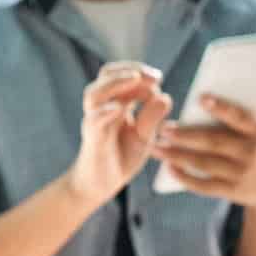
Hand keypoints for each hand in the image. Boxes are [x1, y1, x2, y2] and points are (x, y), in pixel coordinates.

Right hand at [68, 61, 173, 206]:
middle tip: (153, 77)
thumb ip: (152, 117)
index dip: (141, 73)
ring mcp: (95, 122)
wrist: (99, 184)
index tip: (157, 79)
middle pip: (106, 75)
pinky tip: (118, 108)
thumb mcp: (144, 136)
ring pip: (95, 93)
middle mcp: (102, 108)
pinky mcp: (92, 139)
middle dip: (129, 70)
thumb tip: (164, 96)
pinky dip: (104, 112)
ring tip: (134, 79)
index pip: (124, 75)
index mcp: (117, 103)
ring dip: (115, 82)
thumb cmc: (121, 157)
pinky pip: (93, 121)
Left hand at [152, 76, 255, 206]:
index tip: (200, 99)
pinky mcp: (230, 191)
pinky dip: (185, 178)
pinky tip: (168, 168)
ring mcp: (241, 173)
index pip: (239, 117)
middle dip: (186, 135)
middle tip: (162, 128)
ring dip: (177, 155)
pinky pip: (204, 185)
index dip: (221, 108)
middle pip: (214, 141)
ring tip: (156, 147)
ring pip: (204, 163)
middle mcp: (252, 152)